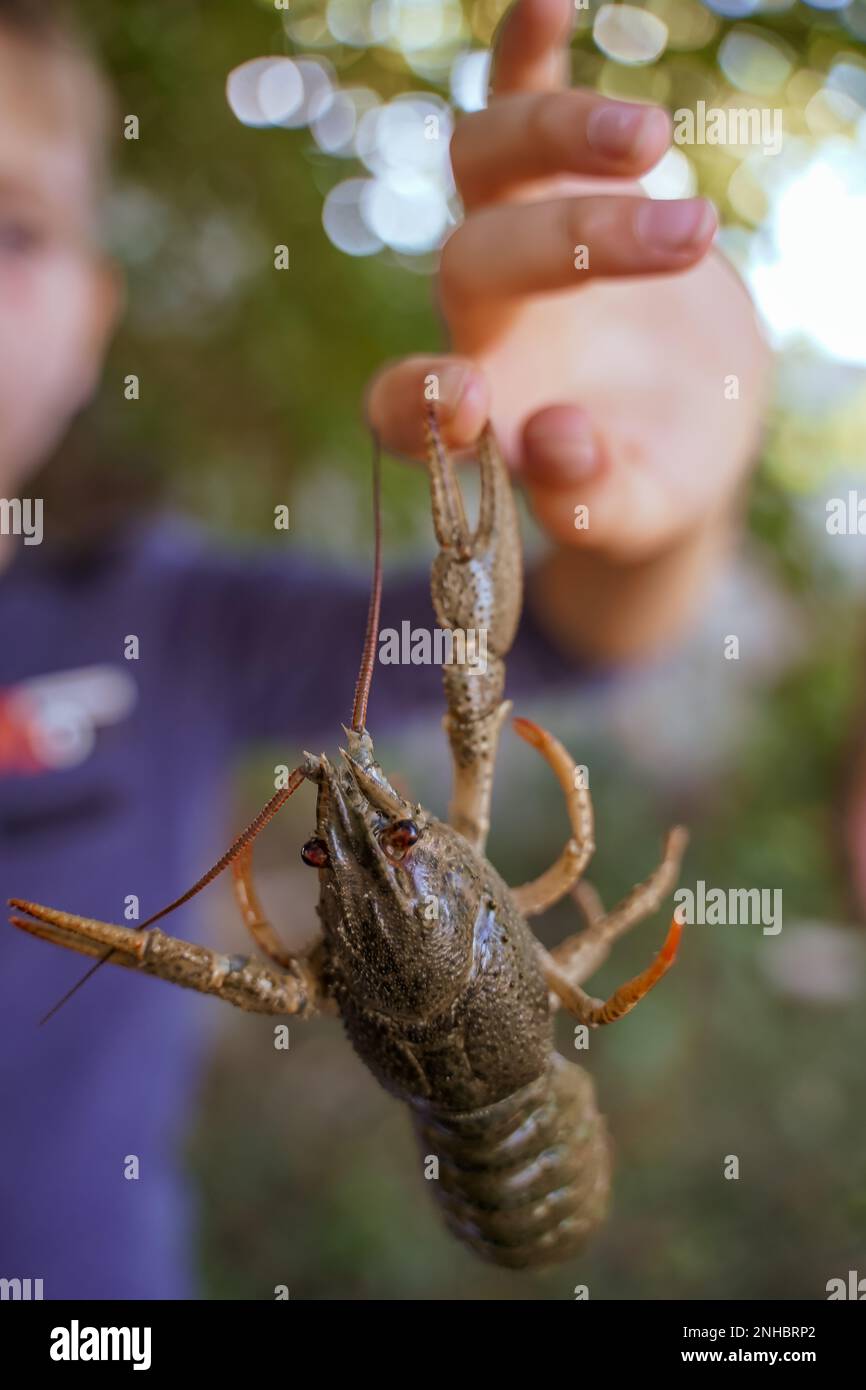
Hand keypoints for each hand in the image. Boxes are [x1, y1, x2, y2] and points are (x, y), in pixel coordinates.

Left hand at [367, 0, 770, 655]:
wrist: (681, 426)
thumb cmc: (644, 484)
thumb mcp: (634, 517)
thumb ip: (594, 502)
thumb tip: (553, 442)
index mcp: (474, 416)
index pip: (400, 408)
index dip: (417, 401)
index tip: (468, 401)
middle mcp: (474, 319)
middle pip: (475, 258)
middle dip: (576, 242)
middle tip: (686, 240)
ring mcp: (510, 236)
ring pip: (486, 162)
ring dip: (563, 137)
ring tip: (654, 144)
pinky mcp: (556, 181)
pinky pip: (518, 100)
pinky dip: (527, 54)